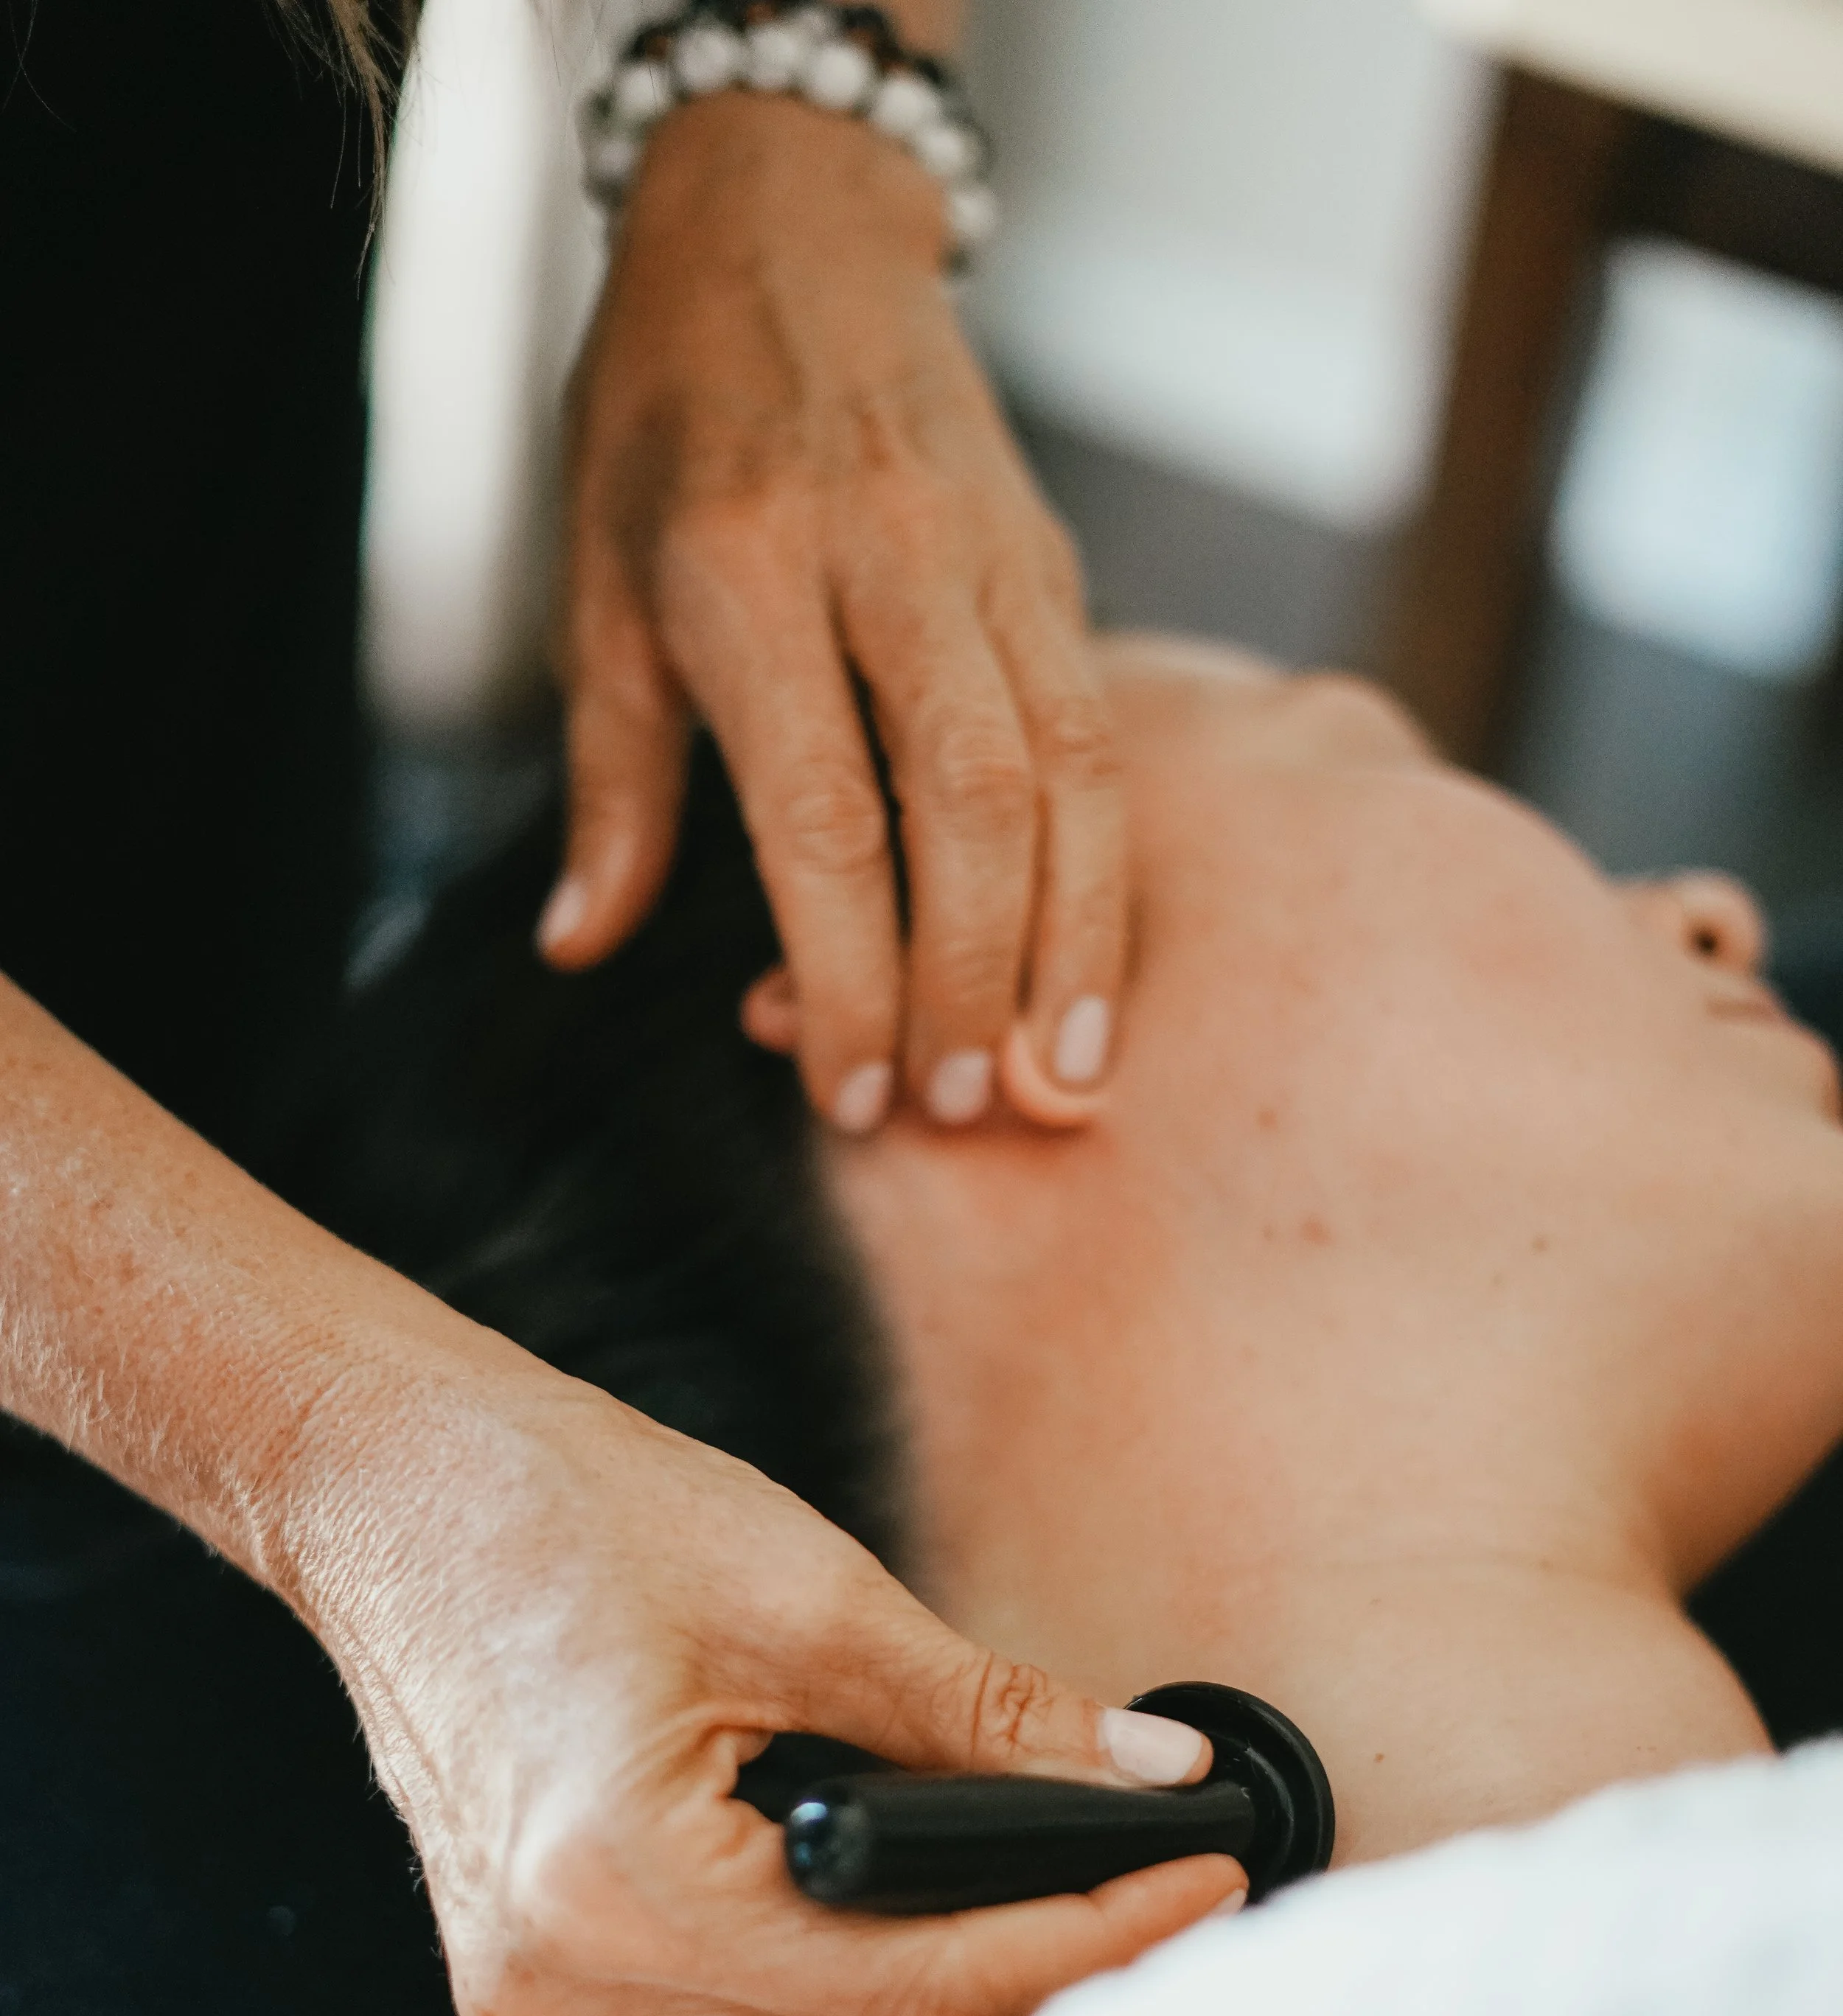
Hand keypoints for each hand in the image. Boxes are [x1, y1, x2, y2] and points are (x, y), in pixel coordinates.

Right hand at [292, 1349, 1241, 2015]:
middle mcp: (564, 1987)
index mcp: (616, 1888)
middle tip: (1181, 1926)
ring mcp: (541, 2005)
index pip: (915, 1983)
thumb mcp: (805, 1593)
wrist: (390, 1489)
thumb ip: (987, 1712)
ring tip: (1095, 1948)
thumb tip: (1152, 1776)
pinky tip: (954, 1973)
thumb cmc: (565, 1512)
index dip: (1088, 1941)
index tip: (1208, 1886)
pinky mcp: (544, 1988)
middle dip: (1046, 2005)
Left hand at [538, 91, 1127, 1137]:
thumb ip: (610, 780)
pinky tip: (1093, 973)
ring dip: (1075, 941)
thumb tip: (584, 947)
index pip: (820, 812)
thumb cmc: (664, 413)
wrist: (787, 220)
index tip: (850, 1090)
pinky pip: (1106, 735)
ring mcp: (990, 557)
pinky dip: (1109, 869)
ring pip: (1074, 772)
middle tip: (959, 1110)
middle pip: (970, 803)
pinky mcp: (1052, 566)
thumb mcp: (593, 582)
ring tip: (1059, 1077)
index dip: (846, 968)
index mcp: (745, 568)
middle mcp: (887, 558)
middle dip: (974, 978)